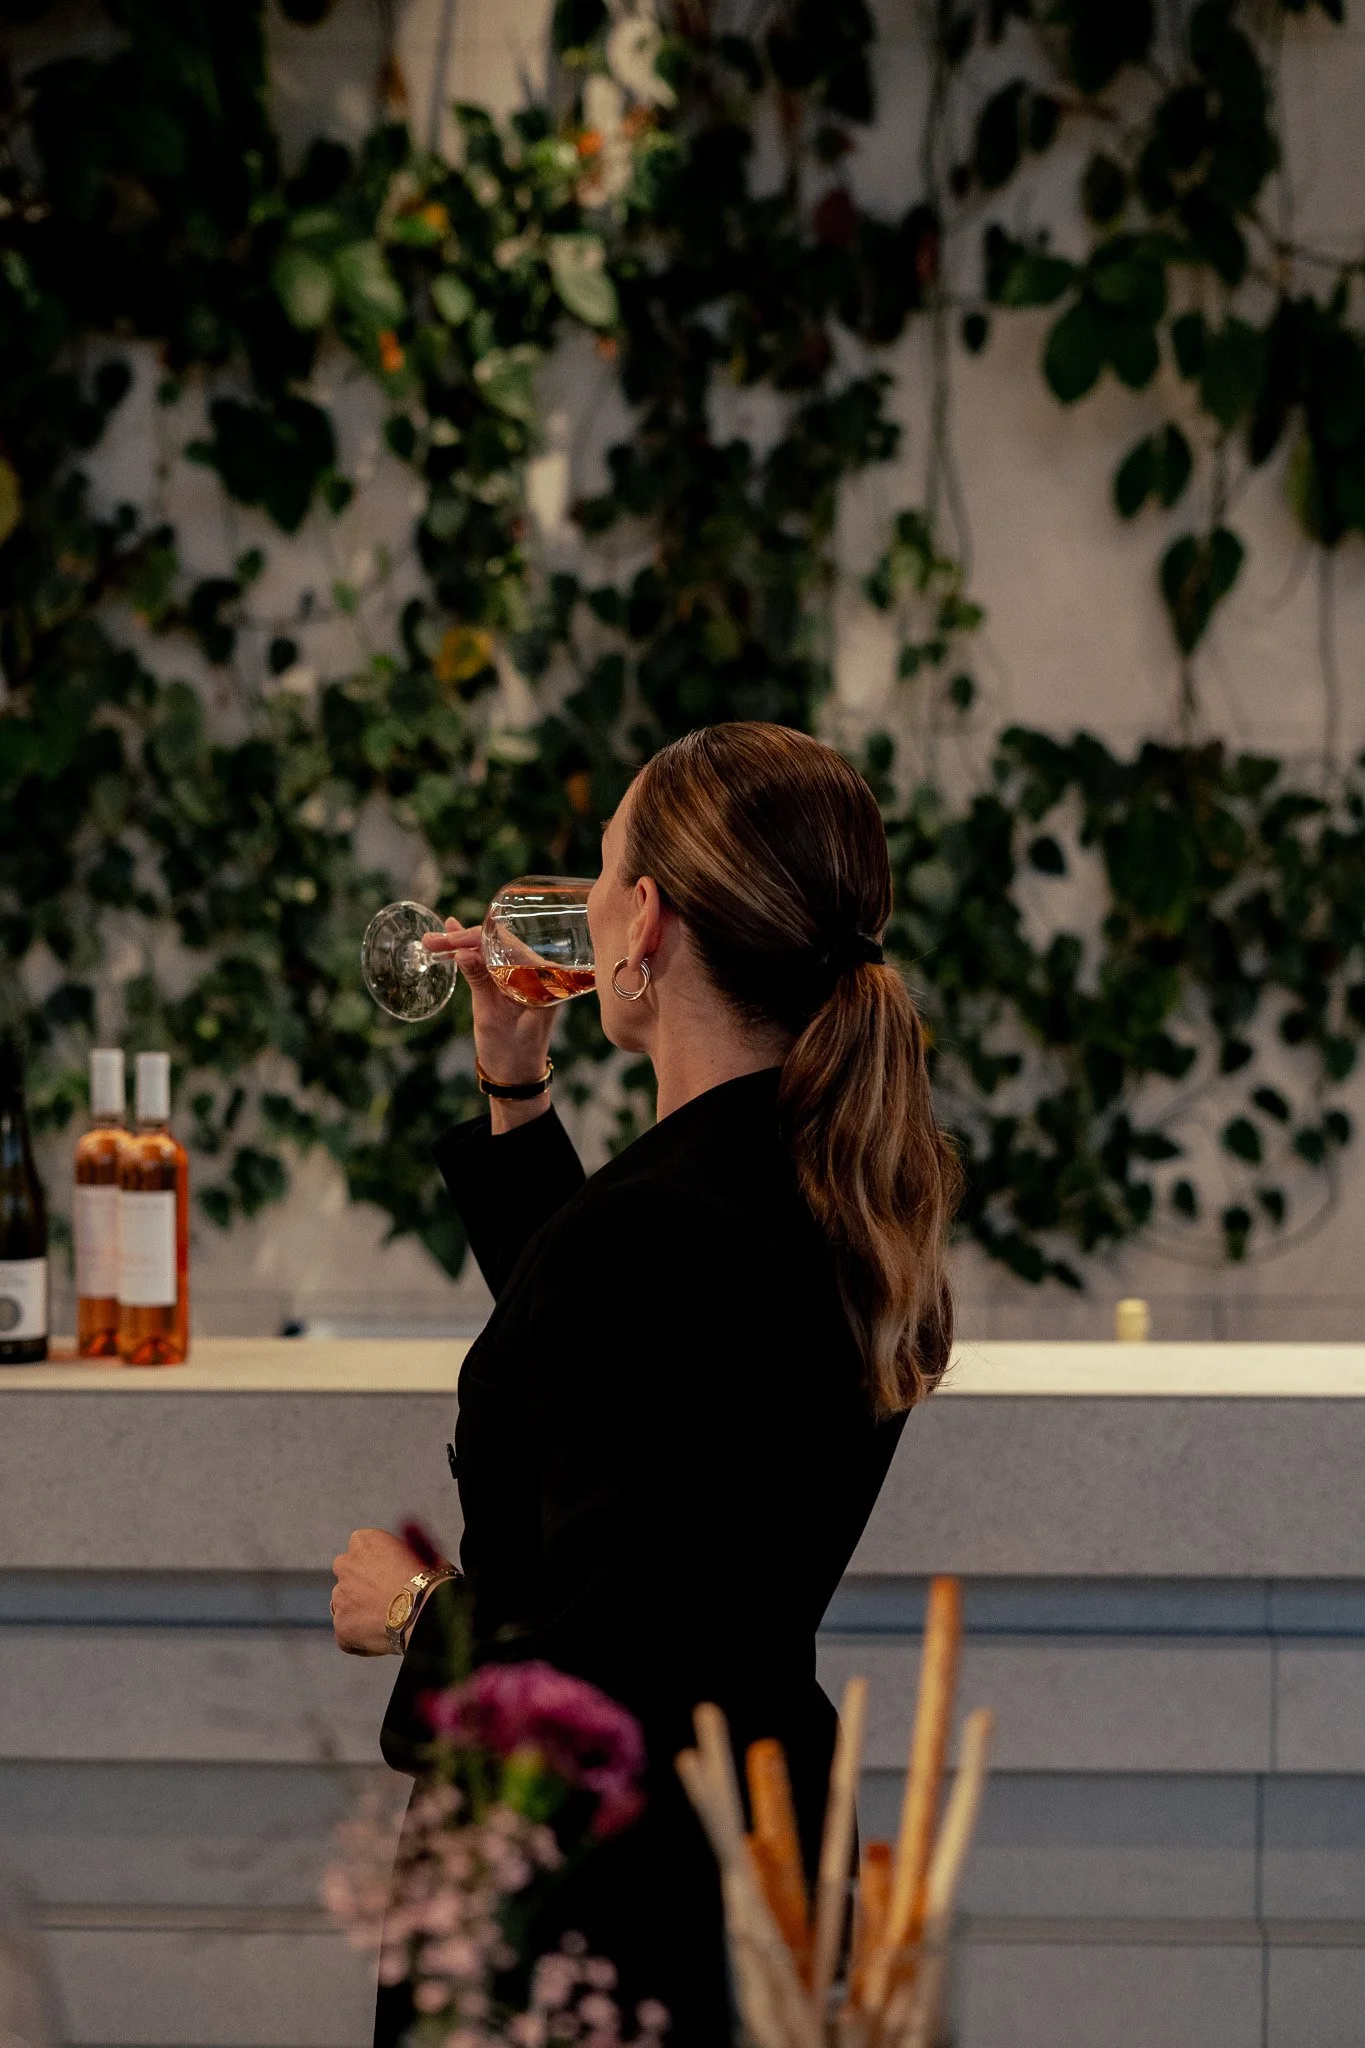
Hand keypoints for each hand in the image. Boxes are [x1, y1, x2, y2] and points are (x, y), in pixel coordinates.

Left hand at [331, 1528, 432, 1655]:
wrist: (424, 1611)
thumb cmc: (428, 1580)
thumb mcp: (420, 1552)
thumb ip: (402, 1555)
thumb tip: (403, 1561)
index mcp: (364, 1541)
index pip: (362, 1548)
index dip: (377, 1563)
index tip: (390, 1574)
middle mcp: (345, 1566)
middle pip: (349, 1575)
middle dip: (361, 1586)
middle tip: (386, 1599)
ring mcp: (340, 1598)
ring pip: (346, 1605)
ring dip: (360, 1611)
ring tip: (386, 1622)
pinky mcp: (341, 1627)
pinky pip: (347, 1634)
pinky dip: (359, 1638)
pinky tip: (381, 1638)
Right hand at [424, 918, 555, 1130]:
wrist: (515, 1077)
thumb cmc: (510, 1052)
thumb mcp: (490, 1016)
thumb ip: (480, 981)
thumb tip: (463, 951)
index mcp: (542, 978)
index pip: (508, 946)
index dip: (476, 938)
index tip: (450, 938)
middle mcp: (538, 973)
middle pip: (498, 944)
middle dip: (464, 939)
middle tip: (433, 939)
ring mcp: (524, 977)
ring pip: (492, 952)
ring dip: (463, 946)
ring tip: (433, 940)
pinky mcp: (512, 984)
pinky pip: (492, 964)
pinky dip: (471, 956)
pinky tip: (452, 943)